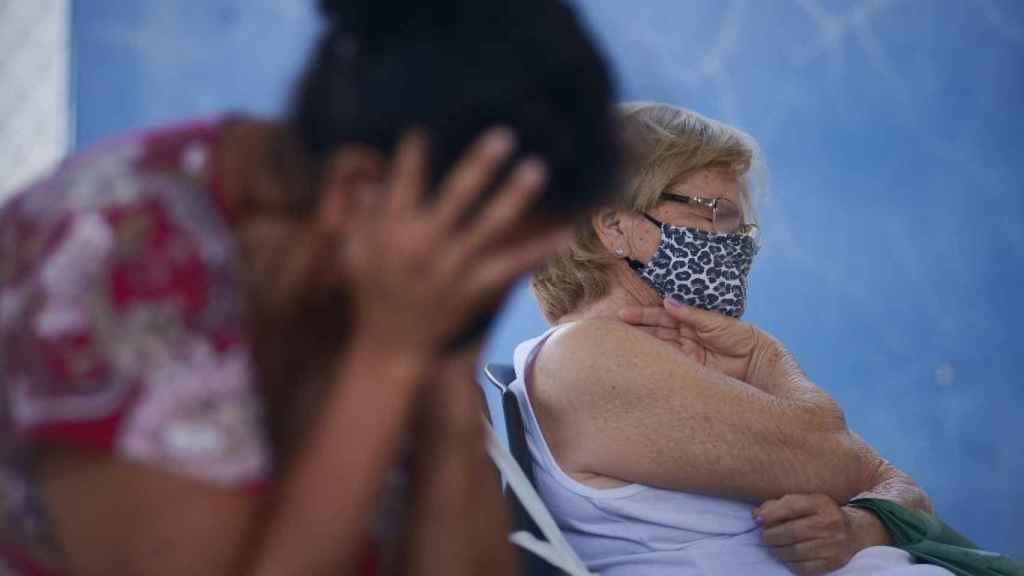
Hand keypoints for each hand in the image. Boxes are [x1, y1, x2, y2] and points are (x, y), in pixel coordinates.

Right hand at [343, 128, 568, 354]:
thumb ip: (363, 212)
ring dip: (514, 196)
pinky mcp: (475, 289)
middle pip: (456, 196)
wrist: (392, 346)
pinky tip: (565, 232)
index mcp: (393, 230)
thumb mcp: (355, 251)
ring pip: (488, 226)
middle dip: (480, 165)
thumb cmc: (371, 292)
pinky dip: (538, 250)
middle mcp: (425, 245)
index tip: (426, 126)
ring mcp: (454, 268)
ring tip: (537, 168)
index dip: (414, 154)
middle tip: (505, 135)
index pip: (404, 182)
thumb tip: (373, 177)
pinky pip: (511, 266)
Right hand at [618, 297, 777, 384]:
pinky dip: (653, 364)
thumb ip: (692, 314)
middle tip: (610, 330)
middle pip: (654, 332)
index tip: (622, 315)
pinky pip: (667, 366)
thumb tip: (668, 301)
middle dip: (634, 330)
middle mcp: (683, 338)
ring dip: (639, 347)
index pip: (660, 317)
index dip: (642, 316)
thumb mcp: (717, 323)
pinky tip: (638, 362)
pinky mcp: (688, 372)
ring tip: (617, 345)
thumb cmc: (741, 338)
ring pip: (657, 349)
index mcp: (689, 322)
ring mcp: (684, 356)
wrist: (759, 363)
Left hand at [755, 494, 887, 574]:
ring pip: (795, 551)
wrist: (854, 532)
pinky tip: (786, 557)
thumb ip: (779, 505)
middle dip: (771, 535)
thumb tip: (756, 515)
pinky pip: (804, 567)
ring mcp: (833, 545)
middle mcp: (830, 523)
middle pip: (791, 531)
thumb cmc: (820, 514)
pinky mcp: (833, 562)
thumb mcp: (805, 502)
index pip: (791, 507)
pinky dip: (789, 563)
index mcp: (821, 503)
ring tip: (772, 547)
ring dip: (777, 550)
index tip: (757, 520)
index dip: (770, 514)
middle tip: (764, 536)